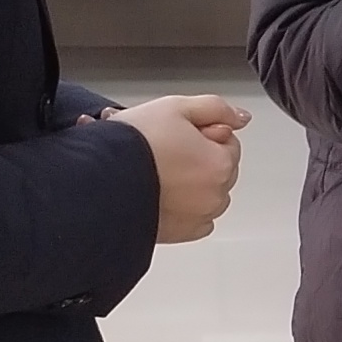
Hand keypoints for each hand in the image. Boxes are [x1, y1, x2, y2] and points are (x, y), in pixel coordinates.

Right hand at [111, 92, 246, 242]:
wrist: (100, 180)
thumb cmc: (134, 144)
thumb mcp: (176, 107)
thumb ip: (216, 108)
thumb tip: (241, 118)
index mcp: (220, 163)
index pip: (228, 142)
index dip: (202, 132)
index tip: (178, 133)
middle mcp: (215, 195)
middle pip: (219, 168)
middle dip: (199, 158)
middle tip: (165, 150)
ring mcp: (198, 217)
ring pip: (208, 194)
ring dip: (193, 183)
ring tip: (159, 170)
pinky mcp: (180, 234)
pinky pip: (195, 219)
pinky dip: (185, 208)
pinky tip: (162, 193)